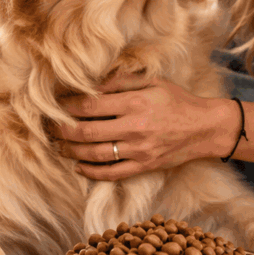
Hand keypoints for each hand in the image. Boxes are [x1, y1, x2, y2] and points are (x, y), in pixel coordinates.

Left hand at [52, 73, 234, 180]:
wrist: (205, 127)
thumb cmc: (177, 100)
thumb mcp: (152, 81)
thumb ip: (122, 81)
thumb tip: (92, 83)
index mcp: (135, 103)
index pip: (90, 105)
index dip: (67, 105)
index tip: (55, 104)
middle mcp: (134, 127)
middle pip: (86, 132)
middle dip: (62, 130)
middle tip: (48, 127)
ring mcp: (139, 150)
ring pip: (95, 154)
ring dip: (71, 151)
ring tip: (58, 146)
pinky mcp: (144, 166)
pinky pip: (112, 173)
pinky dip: (91, 172)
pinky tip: (78, 166)